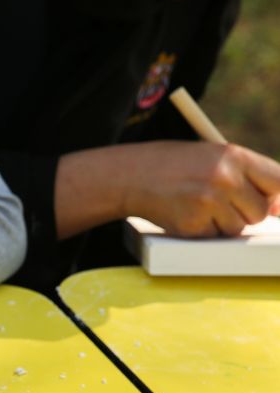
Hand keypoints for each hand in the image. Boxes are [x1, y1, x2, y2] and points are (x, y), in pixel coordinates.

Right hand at [55, 141, 279, 238]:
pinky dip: (202, 230)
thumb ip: (243, 174)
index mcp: (233, 156)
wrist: (129, 176)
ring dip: (223, 223)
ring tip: (198, 206)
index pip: (279, 181)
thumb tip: (278, 206)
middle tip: (222, 203)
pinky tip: (185, 213)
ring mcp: (209, 203)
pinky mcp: (193, 225)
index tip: (277, 206)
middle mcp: (225, 179)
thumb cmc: (172, 164)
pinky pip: (213, 236)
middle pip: (259, 211)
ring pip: (237, 228)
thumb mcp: (210, 156)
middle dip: (245, 212)